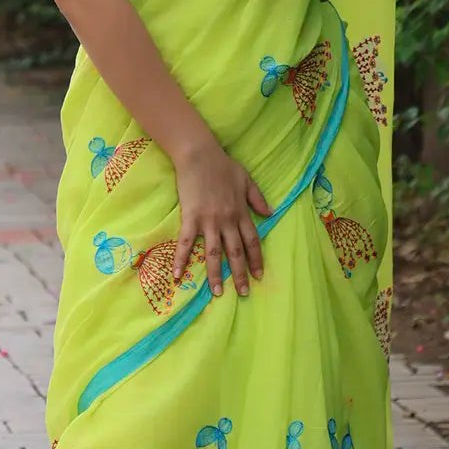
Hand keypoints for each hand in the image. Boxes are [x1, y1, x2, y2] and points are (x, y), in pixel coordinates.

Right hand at [172, 137, 272, 297]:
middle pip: (236, 253)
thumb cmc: (223, 165)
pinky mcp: (190, 218)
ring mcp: (208, 221)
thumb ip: (257, 198)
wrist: (199, 155)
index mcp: (241, 212)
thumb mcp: (247, 180)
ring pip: (214, 253)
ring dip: (216, 275)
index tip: (259, 276)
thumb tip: (270, 213)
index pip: (252, 241)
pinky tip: (177, 276)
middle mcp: (227, 220)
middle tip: (243, 293)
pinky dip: (181, 260)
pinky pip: (187, 243)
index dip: (256, 260)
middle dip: (240, 275)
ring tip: (217, 293)